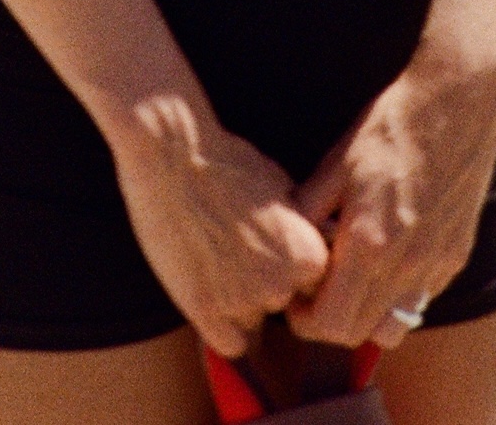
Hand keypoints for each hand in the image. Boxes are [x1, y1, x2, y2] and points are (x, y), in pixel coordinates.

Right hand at [107, 93, 331, 358]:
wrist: (173, 151)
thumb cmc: (228, 162)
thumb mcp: (284, 190)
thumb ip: (304, 230)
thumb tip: (321, 250)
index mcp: (309, 257)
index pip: (311, 287)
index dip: (288, 267)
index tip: (266, 246)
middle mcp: (282, 285)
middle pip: (280, 304)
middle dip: (261, 282)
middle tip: (234, 247)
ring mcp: (242, 301)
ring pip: (252, 321)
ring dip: (237, 300)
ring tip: (214, 256)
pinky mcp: (203, 311)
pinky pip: (230, 344)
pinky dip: (220, 326)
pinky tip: (207, 289)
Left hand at [287, 52, 495, 348]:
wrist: (456, 106)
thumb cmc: (390, 129)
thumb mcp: (337, 163)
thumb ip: (308, 210)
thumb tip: (286, 242)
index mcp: (368, 244)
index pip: (330, 324)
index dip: (304, 319)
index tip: (297, 298)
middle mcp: (404, 266)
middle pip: (359, 334)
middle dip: (330, 322)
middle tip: (318, 292)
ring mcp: (435, 266)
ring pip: (394, 327)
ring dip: (368, 317)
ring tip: (354, 282)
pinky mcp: (455, 257)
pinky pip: (422, 298)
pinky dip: (399, 294)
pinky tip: (389, 258)